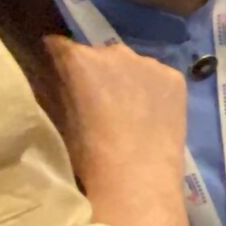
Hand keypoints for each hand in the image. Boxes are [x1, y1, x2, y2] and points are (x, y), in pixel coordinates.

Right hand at [48, 38, 186, 185]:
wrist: (138, 179)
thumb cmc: (88, 154)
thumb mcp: (58, 118)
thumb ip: (53, 88)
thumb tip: (50, 73)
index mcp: (80, 59)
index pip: (59, 46)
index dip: (56, 59)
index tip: (57, 73)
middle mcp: (115, 51)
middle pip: (98, 55)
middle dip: (94, 72)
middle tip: (96, 101)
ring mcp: (150, 63)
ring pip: (131, 66)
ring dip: (125, 79)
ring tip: (127, 111)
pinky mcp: (175, 78)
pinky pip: (157, 77)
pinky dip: (152, 89)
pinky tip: (151, 115)